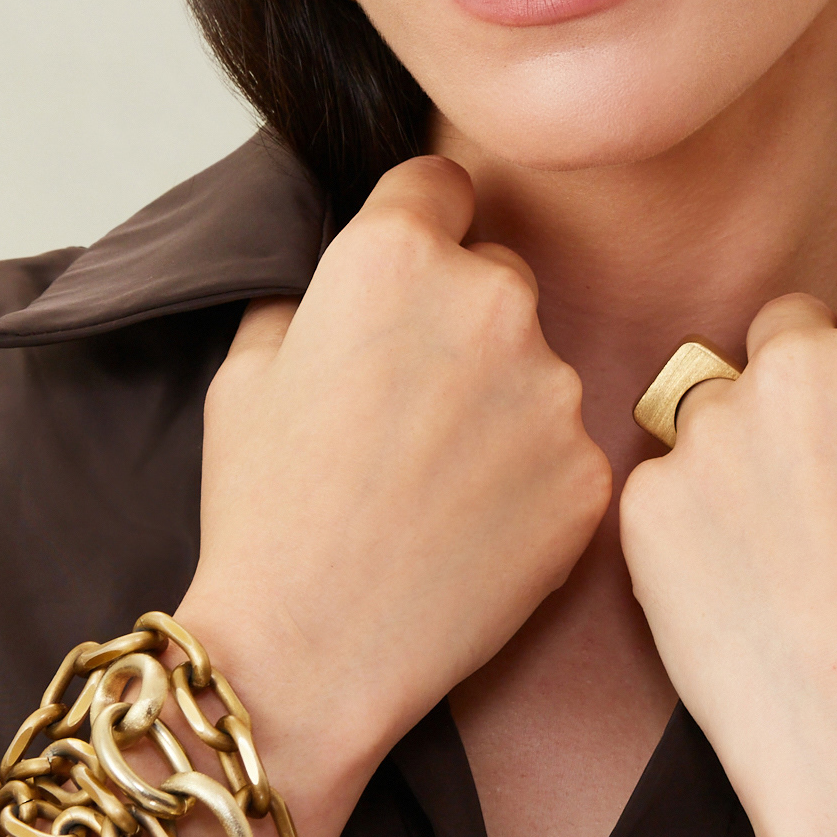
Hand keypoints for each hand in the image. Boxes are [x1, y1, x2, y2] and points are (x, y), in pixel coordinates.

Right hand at [178, 157, 610, 836]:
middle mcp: (492, 300)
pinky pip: (566, 451)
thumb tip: (344, 271)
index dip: (416, 225)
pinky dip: (530, 479)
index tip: (405, 272)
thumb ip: (310, 290)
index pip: (440, 184)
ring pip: (538, 367)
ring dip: (501, 402)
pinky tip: (470, 528)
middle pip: (499, 274)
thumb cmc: (264, 509)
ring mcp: (554, 390)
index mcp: (395, 256)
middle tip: (405, 404)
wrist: (308, 651)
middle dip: (461, 319)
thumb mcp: (247, 368)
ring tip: (431, 482)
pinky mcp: (589, 473)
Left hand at [618, 293, 836, 836]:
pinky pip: (659, 479)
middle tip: (807, 486)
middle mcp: (804, 364)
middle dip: (787, 384)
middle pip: (778, 331)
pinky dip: (680, 522)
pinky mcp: (649, 490)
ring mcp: (716, 423)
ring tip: (764, 549)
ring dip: (724, 446)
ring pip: (704, 398)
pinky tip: (723, 588)